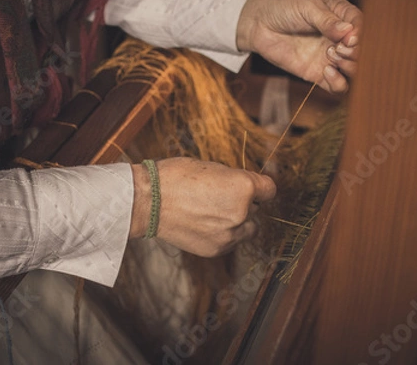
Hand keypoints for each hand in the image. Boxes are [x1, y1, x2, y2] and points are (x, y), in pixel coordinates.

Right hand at [130, 158, 275, 256]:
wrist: (147, 201)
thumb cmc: (176, 177)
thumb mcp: (212, 167)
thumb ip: (235, 180)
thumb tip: (249, 187)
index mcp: (243, 187)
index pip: (269, 189)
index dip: (260, 186)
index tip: (253, 187)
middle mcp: (241, 213)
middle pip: (257, 209)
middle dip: (245, 204)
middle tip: (220, 197)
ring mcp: (229, 234)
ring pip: (247, 229)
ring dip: (237, 222)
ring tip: (211, 212)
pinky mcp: (217, 249)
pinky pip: (230, 241)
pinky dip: (222, 234)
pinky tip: (202, 223)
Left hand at [237, 0, 362, 93]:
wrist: (259, 24)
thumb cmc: (283, 8)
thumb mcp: (306, 7)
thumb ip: (327, 21)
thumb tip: (348, 32)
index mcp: (342, 16)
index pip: (362, 27)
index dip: (360, 35)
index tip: (349, 38)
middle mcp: (339, 38)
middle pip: (362, 51)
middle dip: (354, 52)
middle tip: (338, 48)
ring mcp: (330, 57)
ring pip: (353, 70)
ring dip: (349, 67)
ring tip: (331, 56)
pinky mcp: (317, 74)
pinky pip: (337, 87)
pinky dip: (338, 83)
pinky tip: (326, 71)